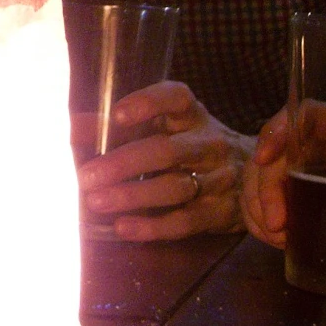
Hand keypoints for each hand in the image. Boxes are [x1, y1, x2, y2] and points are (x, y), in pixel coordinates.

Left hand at [77, 81, 251, 240]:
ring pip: (174, 187)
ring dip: (132, 195)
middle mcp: (208, 143)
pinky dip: (152, 226)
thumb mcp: (164, 131)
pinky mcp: (220, 213)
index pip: (176, 98)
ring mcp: (218, 178)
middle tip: (87, 176)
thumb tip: (68, 129)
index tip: (118, 115)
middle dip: (123, 163)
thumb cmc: (192, 148)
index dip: (148, 103)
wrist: (256, 178)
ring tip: (96, 202)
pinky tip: (123, 227)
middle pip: (166, 150)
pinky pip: (185, 221)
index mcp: (191, 115)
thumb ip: (116, 130)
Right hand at [241, 101, 325, 249]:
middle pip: (274, 151)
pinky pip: (258, 198)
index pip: (305, 114)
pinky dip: (258, 219)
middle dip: (266, 187)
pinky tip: (274, 238)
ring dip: (258, 206)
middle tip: (278, 225)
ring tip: (278, 237)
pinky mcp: (291, 190)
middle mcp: (320, 143)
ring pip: (258, 175)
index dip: (279, 129)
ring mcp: (300, 166)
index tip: (264, 157)